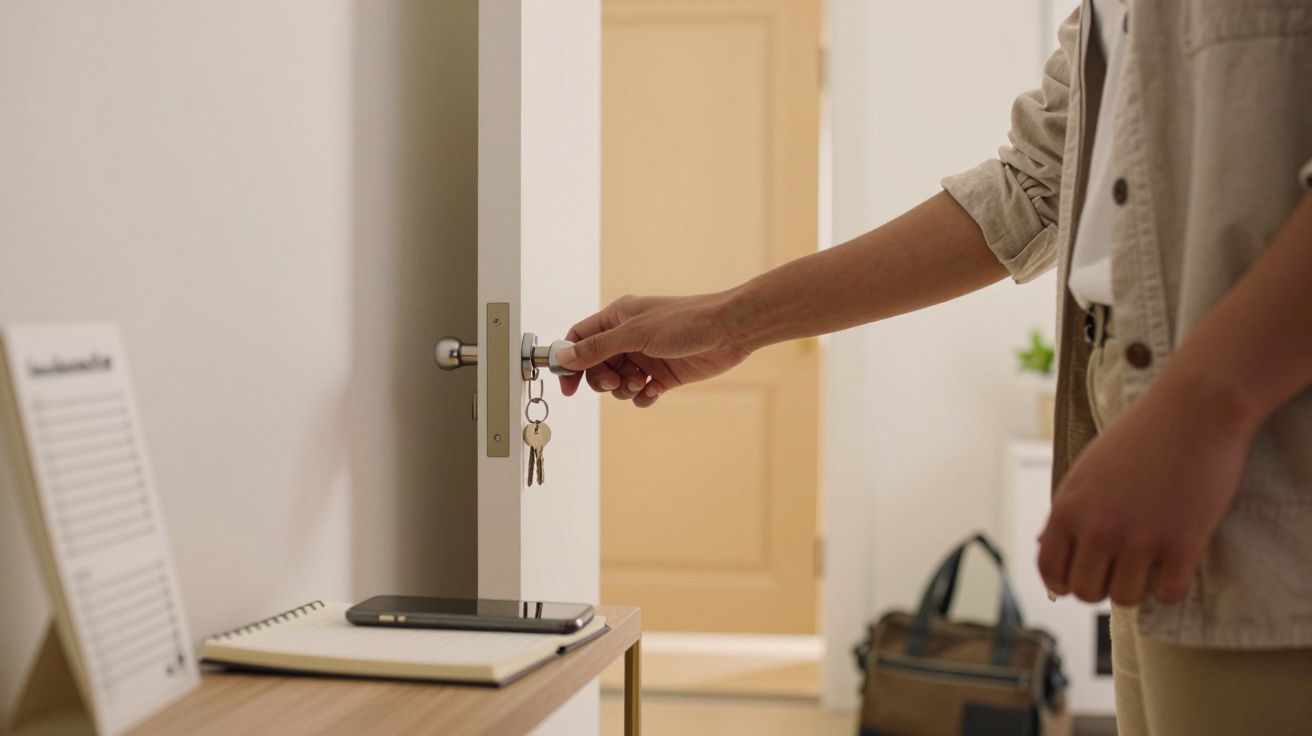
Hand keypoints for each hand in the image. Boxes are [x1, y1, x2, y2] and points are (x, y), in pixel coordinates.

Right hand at [556, 293, 750, 406]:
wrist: (729, 330)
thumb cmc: (684, 322)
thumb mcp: (635, 334)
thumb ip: (598, 348)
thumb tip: (563, 357)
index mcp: (618, 318)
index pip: (580, 339)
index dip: (569, 362)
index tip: (567, 387)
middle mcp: (629, 337)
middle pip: (596, 366)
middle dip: (602, 380)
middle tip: (616, 382)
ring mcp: (646, 357)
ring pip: (618, 383)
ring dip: (624, 389)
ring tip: (641, 383)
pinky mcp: (663, 375)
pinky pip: (640, 393)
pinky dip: (643, 396)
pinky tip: (655, 391)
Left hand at [1036, 373, 1257, 605]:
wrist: (1195, 410)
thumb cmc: (1140, 435)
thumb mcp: (1087, 469)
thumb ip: (1068, 510)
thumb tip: (1042, 544)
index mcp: (1068, 507)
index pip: (1050, 569)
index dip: (1063, 582)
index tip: (1080, 578)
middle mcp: (1096, 528)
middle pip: (1086, 592)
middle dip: (1102, 584)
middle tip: (1121, 566)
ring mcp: (1139, 539)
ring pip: (1125, 598)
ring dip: (1137, 586)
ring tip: (1148, 561)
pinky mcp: (1181, 544)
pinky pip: (1167, 594)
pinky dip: (1171, 586)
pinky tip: (1175, 563)